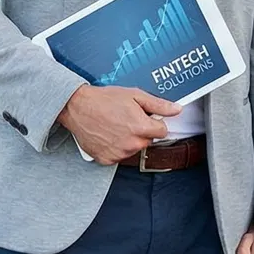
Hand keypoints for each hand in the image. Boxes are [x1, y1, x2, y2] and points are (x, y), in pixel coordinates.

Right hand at [58, 86, 178, 164]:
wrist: (77, 107)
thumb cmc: (103, 100)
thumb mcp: (134, 95)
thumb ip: (158, 104)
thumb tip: (177, 109)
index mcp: (141, 127)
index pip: (162, 131)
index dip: (154, 122)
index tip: (145, 117)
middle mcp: (132, 143)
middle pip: (148, 141)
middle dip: (142, 131)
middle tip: (126, 119)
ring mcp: (119, 153)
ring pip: (134, 149)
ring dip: (129, 140)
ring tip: (115, 125)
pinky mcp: (107, 159)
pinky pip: (119, 155)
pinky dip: (115, 147)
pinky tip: (108, 135)